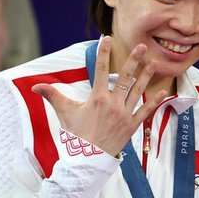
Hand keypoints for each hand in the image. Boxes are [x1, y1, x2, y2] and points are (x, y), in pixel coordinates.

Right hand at [31, 36, 166, 156]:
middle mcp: (113, 104)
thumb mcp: (64, 113)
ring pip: (137, 91)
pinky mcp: (132, 125)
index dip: (103, 53)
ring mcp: (124, 114)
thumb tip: (35, 86)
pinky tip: (163, 92)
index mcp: (97, 98)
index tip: (106, 39)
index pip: (100, 70)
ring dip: (146, 76)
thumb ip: (52, 95)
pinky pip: (145, 111)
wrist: (88, 158)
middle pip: (125, 77)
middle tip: (142, 46)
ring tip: (154, 63)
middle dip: (134, 60)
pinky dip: (154, 102)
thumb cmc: (76, 134)